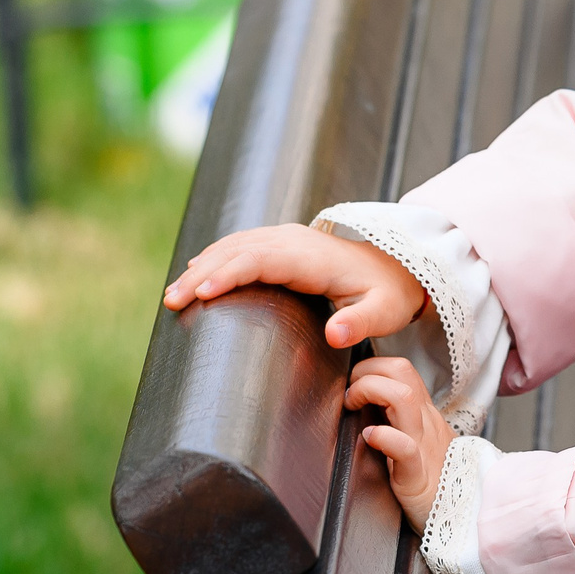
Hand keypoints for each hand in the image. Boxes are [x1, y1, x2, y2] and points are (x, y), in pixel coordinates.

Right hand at [162, 223, 426, 351]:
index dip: (230, 273)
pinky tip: (196, 274)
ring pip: (235, 245)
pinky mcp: (283, 245)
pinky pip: (242, 246)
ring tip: (174, 295)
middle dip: (202, 273)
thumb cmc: (391, 294)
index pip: (262, 259)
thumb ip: (361, 323)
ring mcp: (287, 239)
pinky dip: (216, 258)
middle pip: (238, 250)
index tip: (202, 293)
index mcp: (313, 257)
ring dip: (203, 266)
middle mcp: (295, 241)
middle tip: (172, 301)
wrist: (402, 268)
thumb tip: (335, 334)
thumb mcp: (384, 312)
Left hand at [348, 356, 453, 527]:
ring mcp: (423, 445)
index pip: (402, 369)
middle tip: (351, 392)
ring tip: (354, 406)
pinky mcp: (417, 475)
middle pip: (402, 371)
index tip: (353, 384)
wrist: (462, 516)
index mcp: (423, 414)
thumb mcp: (417, 441)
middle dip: (368, 370)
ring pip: (404, 398)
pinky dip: (384, 437)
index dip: (373, 366)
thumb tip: (365, 405)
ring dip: (370, 391)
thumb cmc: (432, 482)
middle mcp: (424, 422)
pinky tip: (370, 437)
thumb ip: (397, 422)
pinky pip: (405, 448)